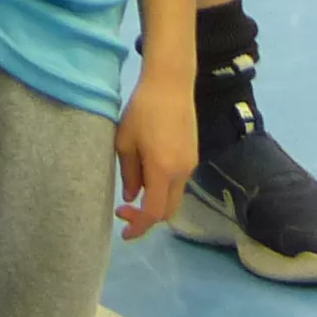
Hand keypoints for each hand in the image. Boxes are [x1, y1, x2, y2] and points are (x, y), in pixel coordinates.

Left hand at [114, 64, 197, 237]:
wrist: (170, 84)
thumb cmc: (142, 110)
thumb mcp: (125, 141)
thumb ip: (129, 173)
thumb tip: (132, 197)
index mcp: (162, 170)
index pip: (153, 212)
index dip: (139, 227)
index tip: (123, 232)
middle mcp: (181, 172)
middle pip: (168, 211)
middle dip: (147, 219)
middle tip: (124, 211)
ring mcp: (190, 165)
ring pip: (174, 198)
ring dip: (155, 203)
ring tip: (133, 193)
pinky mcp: (192, 156)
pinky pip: (178, 184)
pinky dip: (163, 190)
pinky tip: (148, 177)